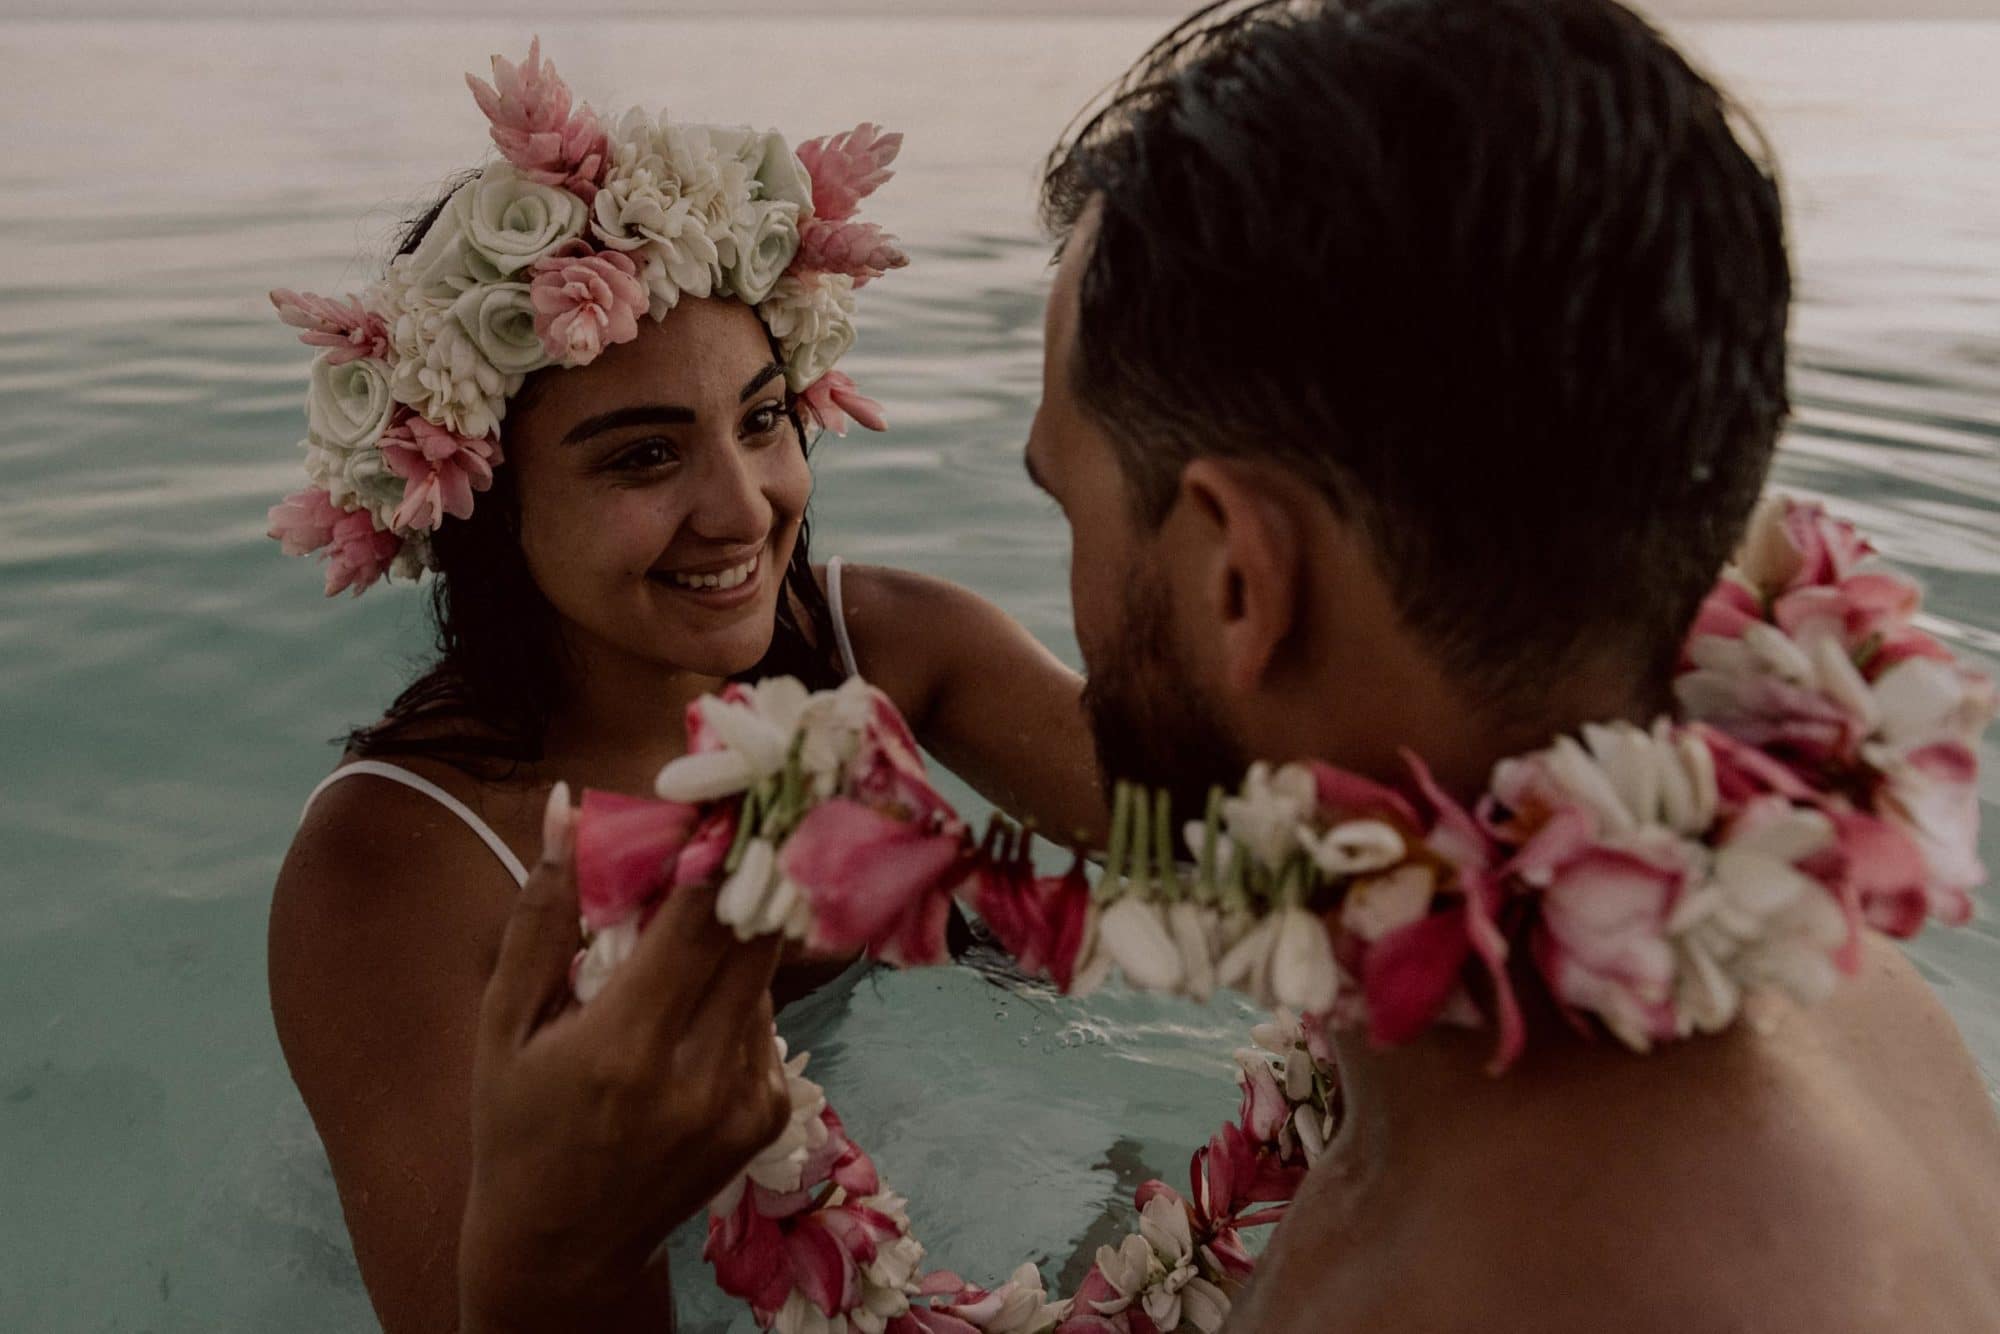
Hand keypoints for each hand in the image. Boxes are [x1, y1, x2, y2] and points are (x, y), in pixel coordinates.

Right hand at [459, 783, 790, 1332]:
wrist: (562, 1250)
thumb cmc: (516, 1125)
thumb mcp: (506, 1023)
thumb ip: (543, 913)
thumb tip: (566, 806)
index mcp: (624, 1046)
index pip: (700, 916)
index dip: (722, 845)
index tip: (727, 792)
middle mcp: (698, 1074)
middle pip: (755, 933)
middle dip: (754, 863)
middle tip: (747, 809)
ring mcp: (745, 1099)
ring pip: (766, 971)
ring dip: (744, 923)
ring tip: (708, 895)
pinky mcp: (769, 1114)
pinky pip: (765, 1019)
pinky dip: (737, 989)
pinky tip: (694, 997)